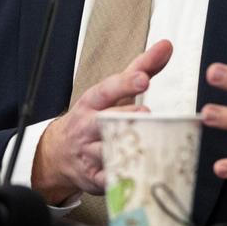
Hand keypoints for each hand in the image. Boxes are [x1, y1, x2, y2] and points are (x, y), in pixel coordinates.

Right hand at [32, 40, 172, 203]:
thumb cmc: (93, 116)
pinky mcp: (93, 178)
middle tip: (147, 114)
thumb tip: (167, 45)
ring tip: (150, 145)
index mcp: (92, 102)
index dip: (125, 84)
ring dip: (128, 149)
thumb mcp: (113, 91)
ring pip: (108, 151)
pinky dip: (123, 177)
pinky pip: (109, 179)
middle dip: (127, 117)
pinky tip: (138, 172)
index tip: (143, 79)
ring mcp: (88, 153)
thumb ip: (141, 68)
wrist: (59, 152)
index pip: (107, 89)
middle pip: (106, 120)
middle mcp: (87, 126)